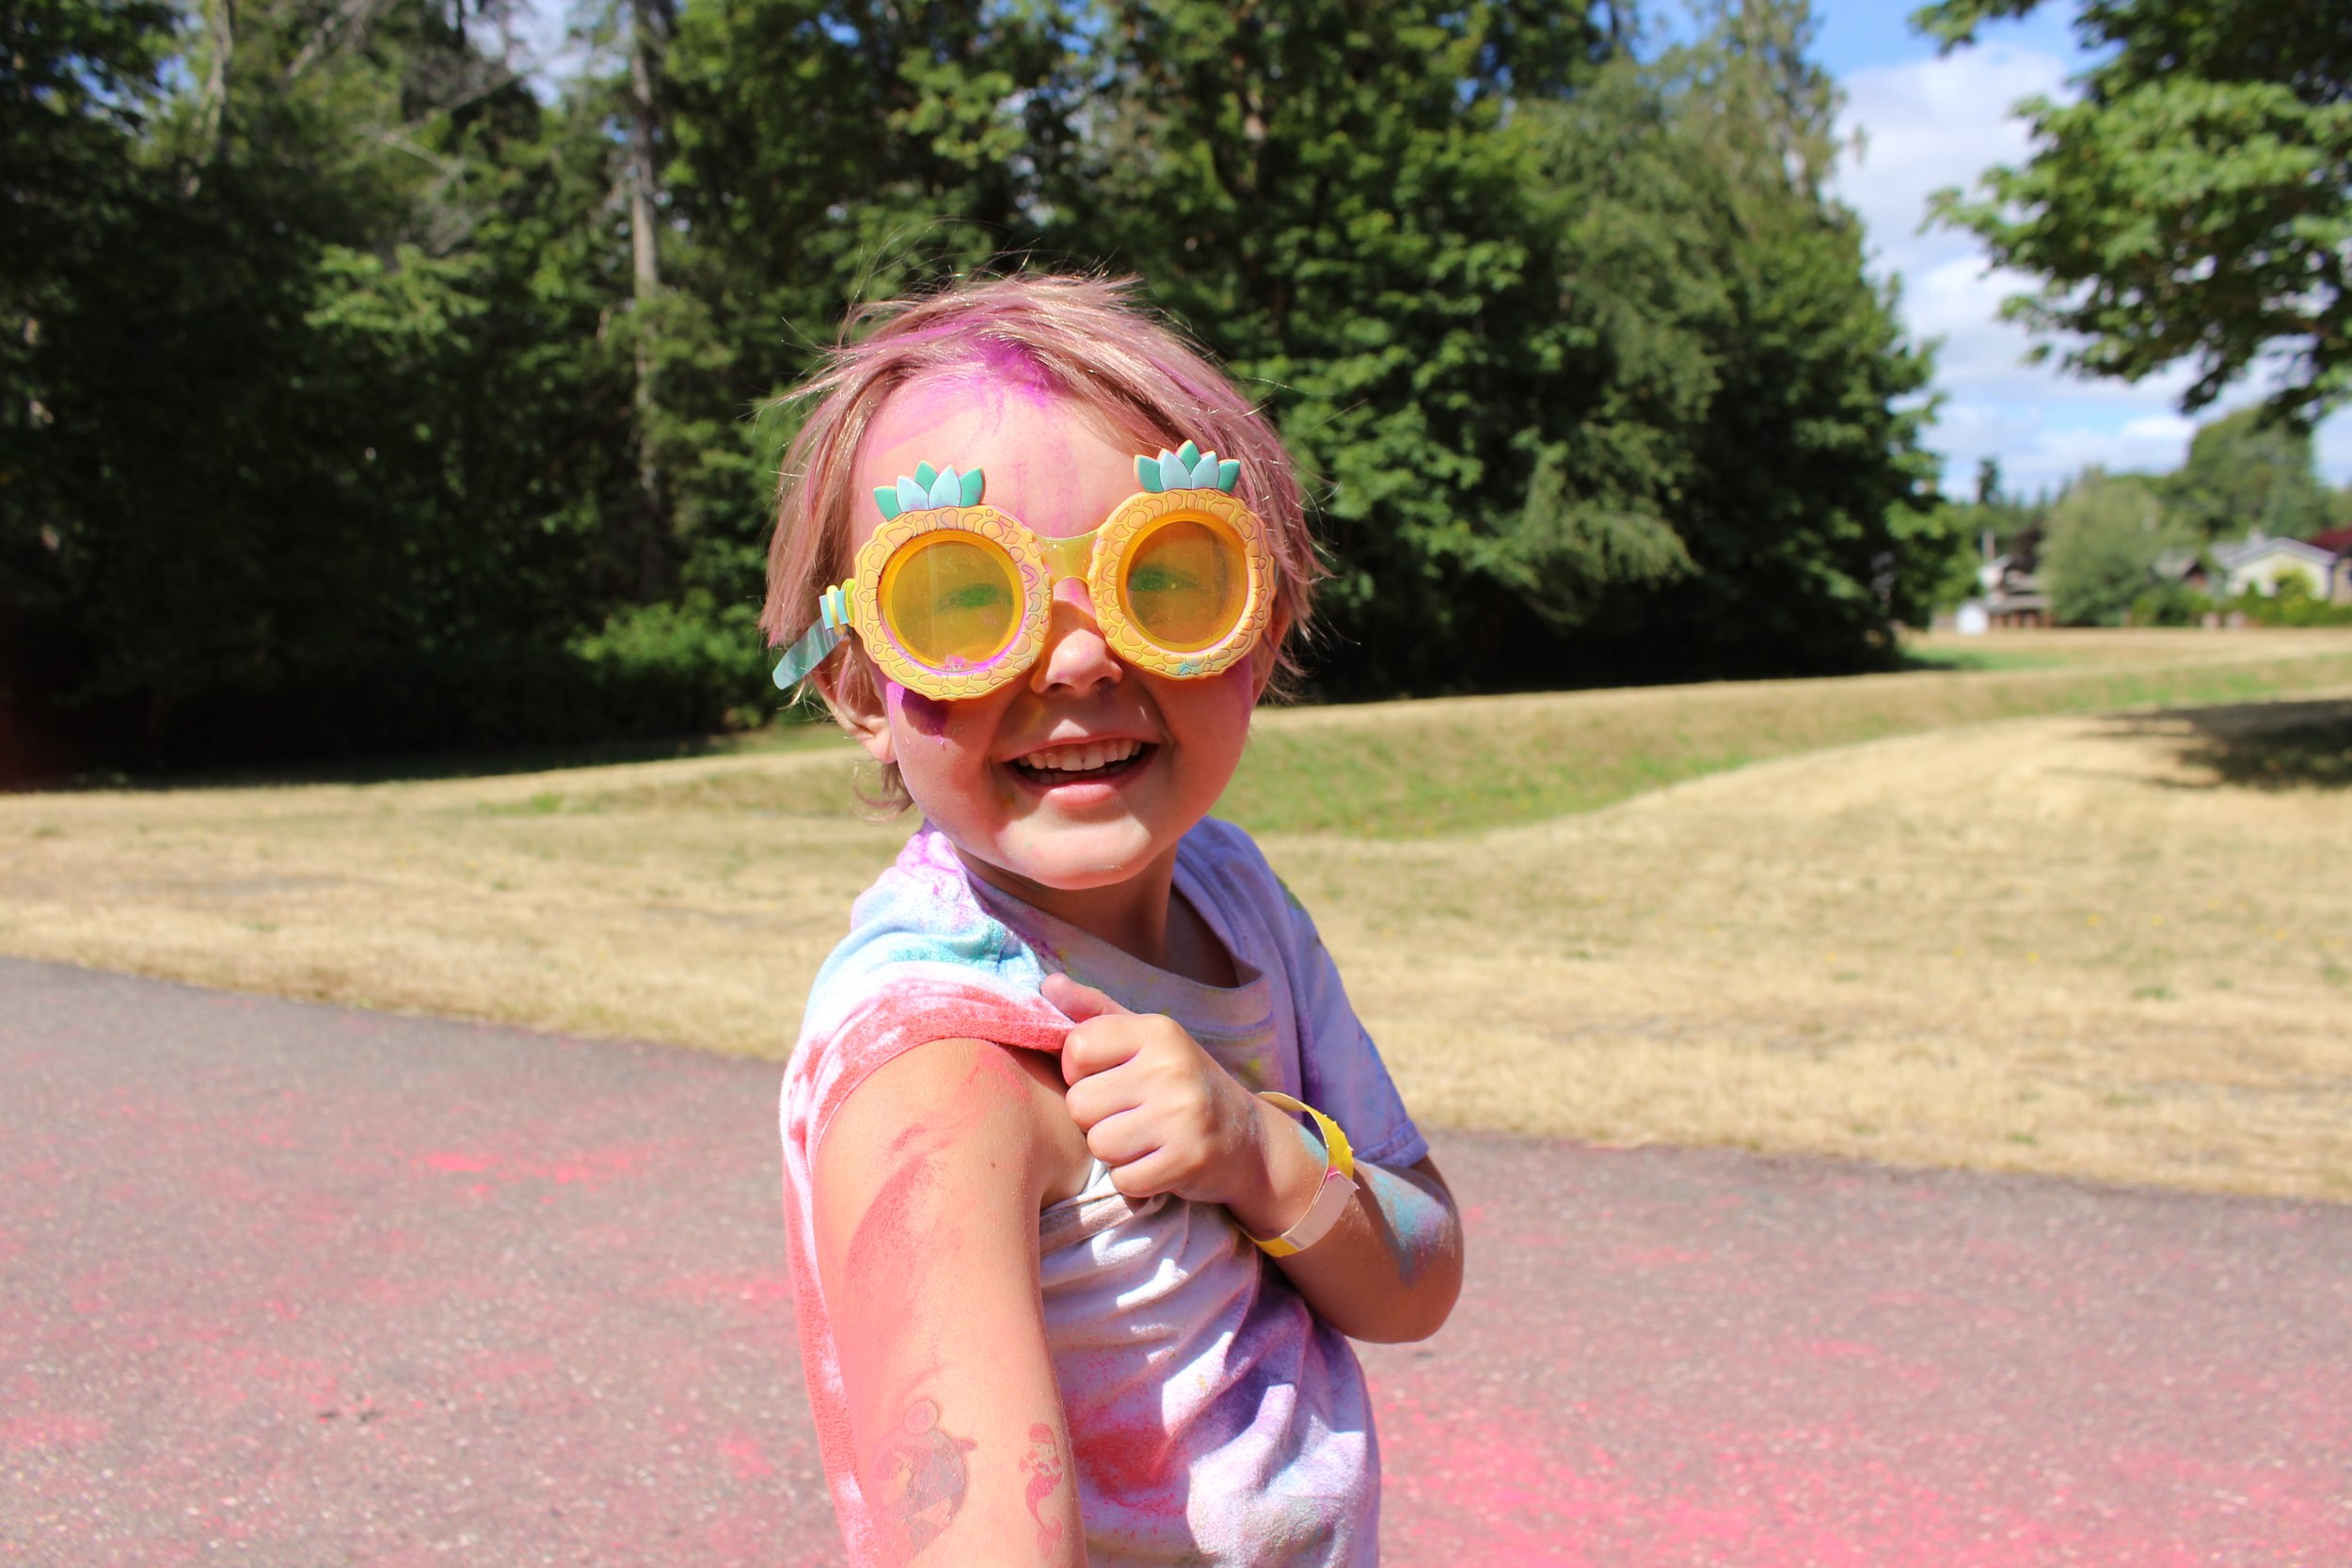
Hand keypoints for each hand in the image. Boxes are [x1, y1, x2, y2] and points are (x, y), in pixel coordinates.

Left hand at [1044, 973, 1277, 1211]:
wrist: (1247, 1139)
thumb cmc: (1181, 1084)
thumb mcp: (1145, 1039)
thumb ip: (1095, 1012)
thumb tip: (1048, 984)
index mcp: (1157, 1031)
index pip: (1077, 1048)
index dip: (1079, 1071)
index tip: (1107, 1078)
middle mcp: (1172, 1067)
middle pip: (1080, 1103)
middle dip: (1095, 1117)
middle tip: (1128, 1114)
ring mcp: (1183, 1115)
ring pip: (1098, 1144)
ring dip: (1113, 1151)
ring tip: (1142, 1138)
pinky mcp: (1188, 1160)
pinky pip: (1124, 1179)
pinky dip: (1134, 1179)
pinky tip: (1157, 1161)